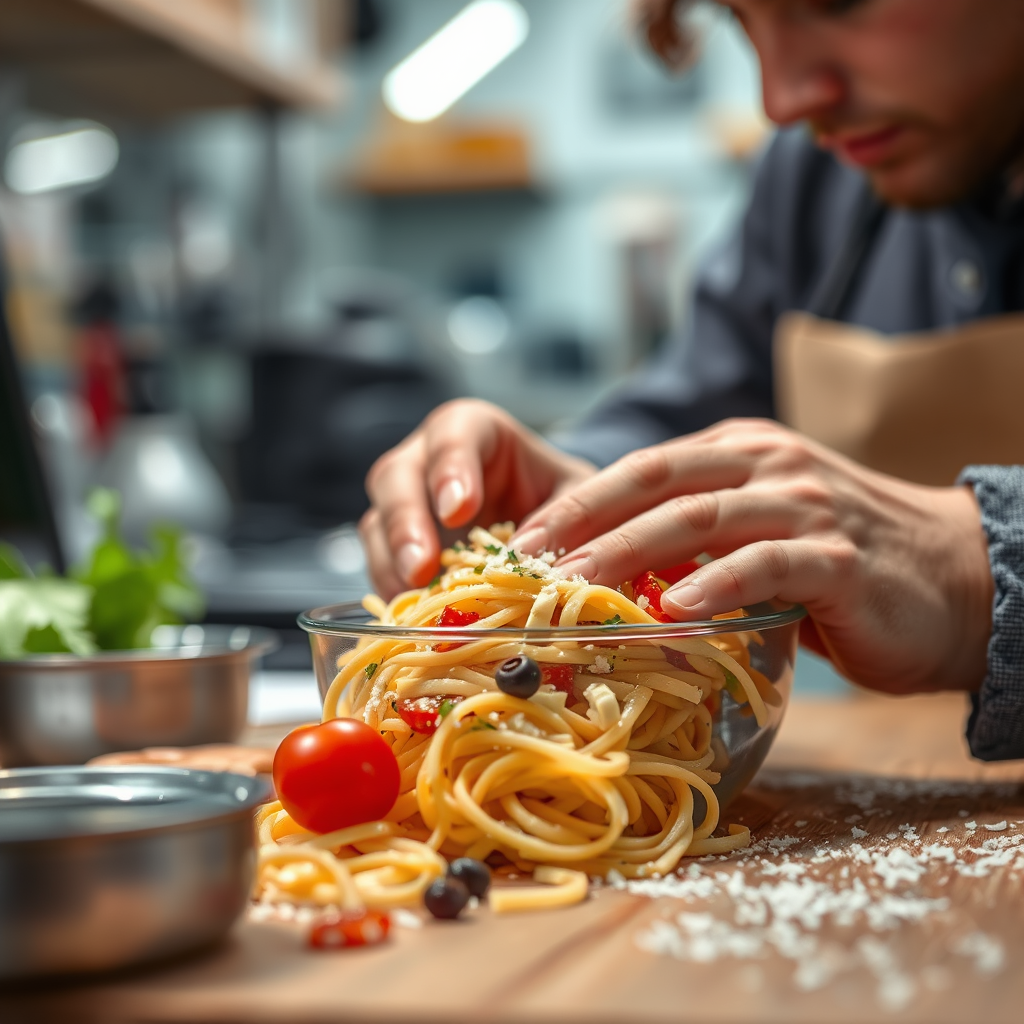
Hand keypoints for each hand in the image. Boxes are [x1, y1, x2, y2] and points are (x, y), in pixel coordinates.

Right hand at [361, 399, 594, 596]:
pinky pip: (382, 566)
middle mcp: (427, 459)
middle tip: (422, 566)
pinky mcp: (398, 548)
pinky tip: (417, 616)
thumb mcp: (578, 497)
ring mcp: (406, 504)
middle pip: (397, 476)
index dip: (452, 470)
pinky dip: (396, 591)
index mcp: (476, 430)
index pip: (453, 435)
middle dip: (406, 523)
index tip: (459, 511)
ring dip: (392, 563)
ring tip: (416, 599)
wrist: (554, 520)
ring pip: (378, 522)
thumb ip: (568, 519)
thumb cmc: (565, 496)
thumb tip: (544, 568)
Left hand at [512, 419, 993, 694]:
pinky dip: (716, 584)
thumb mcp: (758, 533)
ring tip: (577, 585)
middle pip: (657, 484)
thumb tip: (608, 575)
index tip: (523, 541)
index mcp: (739, 454)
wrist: (956, 578)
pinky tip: (675, 608)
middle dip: (586, 523)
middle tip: (529, 563)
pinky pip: (768, 564)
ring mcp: (806, 505)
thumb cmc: (839, 563)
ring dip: (630, 551)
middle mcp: (768, 465)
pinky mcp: (840, 557)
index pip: (642, 469)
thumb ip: (696, 539)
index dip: (579, 502)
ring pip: (701, 518)